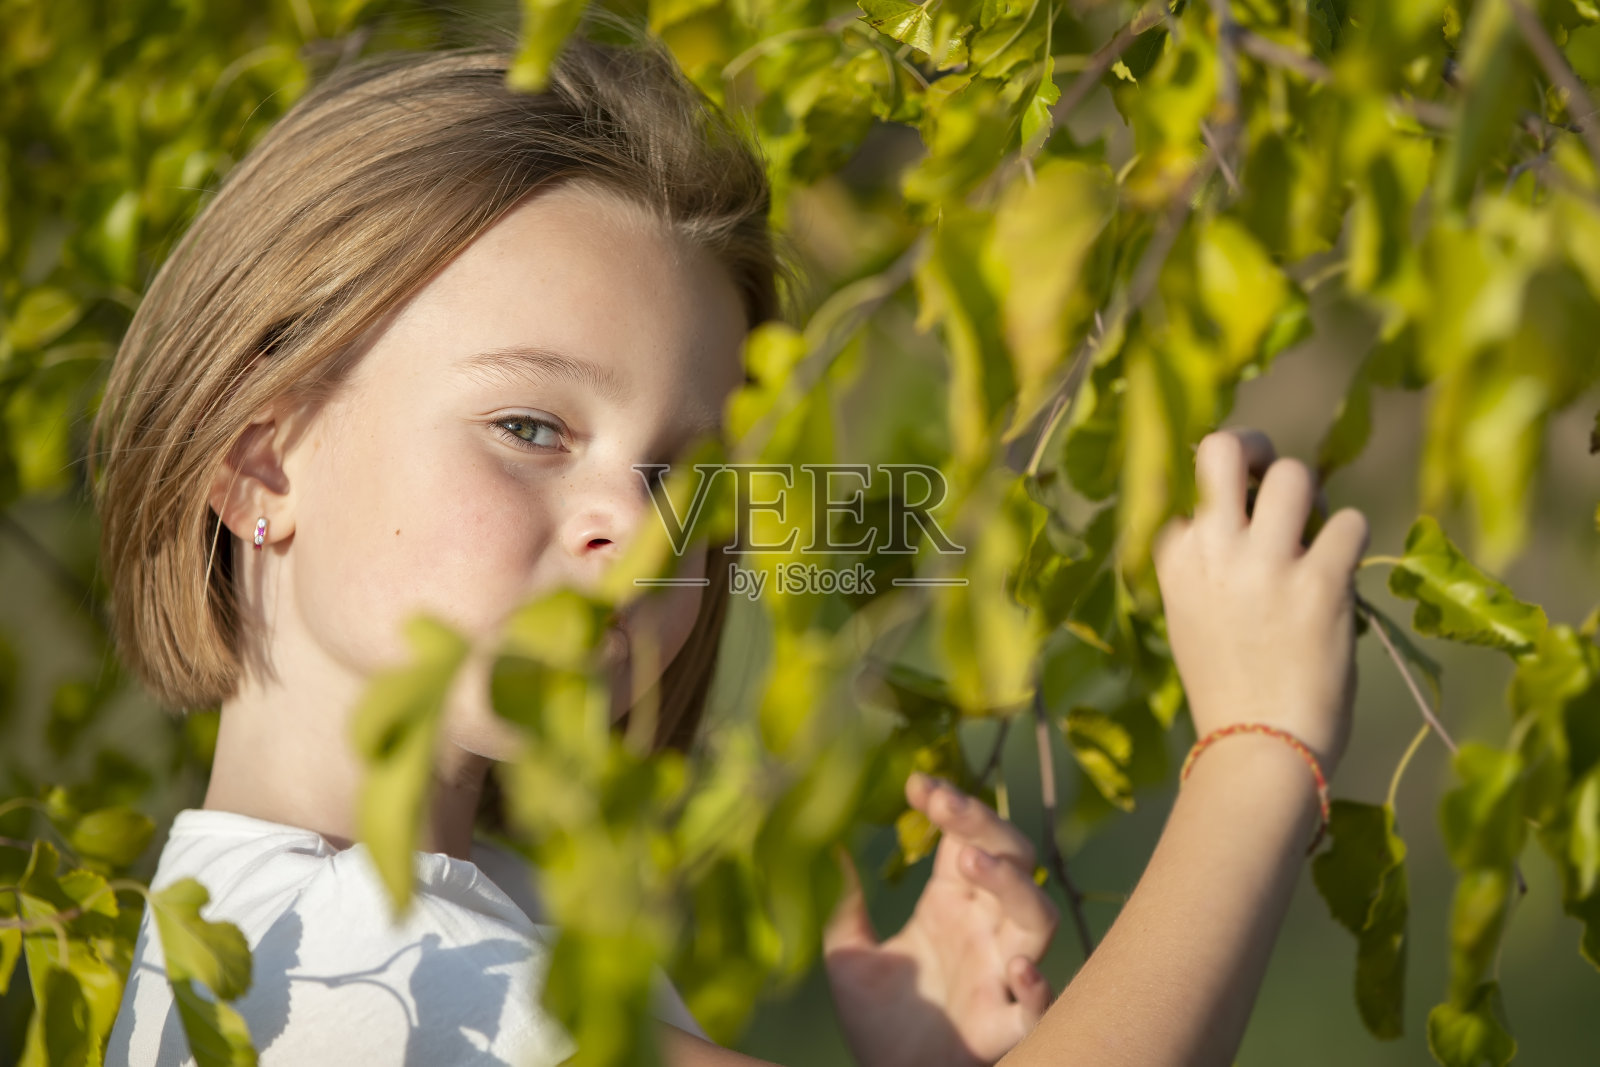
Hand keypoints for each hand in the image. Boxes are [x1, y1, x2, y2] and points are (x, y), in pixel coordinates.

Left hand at [823, 773, 1057, 1066]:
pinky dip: (1037, 984)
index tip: (916, 784)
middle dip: (985, 826)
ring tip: (969, 863)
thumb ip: (842, 903)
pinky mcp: (1007, 1025)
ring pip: (1035, 916)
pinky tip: (1016, 966)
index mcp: (950, 906)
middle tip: (945, 806)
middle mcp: (985, 930)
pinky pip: (1038, 1003)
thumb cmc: (877, 1022)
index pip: (963, 839)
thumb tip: (823, 845)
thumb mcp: (847, 955)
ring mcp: (1002, 974)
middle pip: (1011, 861)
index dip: (951, 807)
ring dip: (1012, 885)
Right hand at [1153, 429, 1368, 775]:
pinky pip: (1351, 522)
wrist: (1258, 747)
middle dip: (1257, 448)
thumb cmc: (1228, 685)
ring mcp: (1267, 561)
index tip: (1239, 518)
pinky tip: (1342, 575)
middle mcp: (1213, 547)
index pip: (1189, 482)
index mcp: (1173, 555)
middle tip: (1274, 477)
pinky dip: (1352, 542)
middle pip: (1227, 446)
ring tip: (1316, 534)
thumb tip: (1256, 508)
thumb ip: (1210, 559)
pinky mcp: (1321, 581)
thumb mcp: (1192, 612)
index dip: (1222, 492)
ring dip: (1314, 498)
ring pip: (1297, 474)